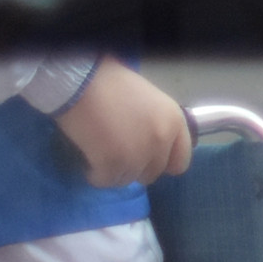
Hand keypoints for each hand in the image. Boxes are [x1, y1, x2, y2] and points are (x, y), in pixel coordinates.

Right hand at [53, 61, 193, 189]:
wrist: (83, 81)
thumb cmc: (112, 84)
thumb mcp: (149, 102)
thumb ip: (156, 125)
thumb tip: (149, 147)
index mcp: (175, 122)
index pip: (180, 162)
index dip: (162, 163)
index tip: (147, 160)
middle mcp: (162, 140)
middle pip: (152, 172)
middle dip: (135, 167)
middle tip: (118, 155)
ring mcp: (138, 154)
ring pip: (128, 179)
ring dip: (114, 171)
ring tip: (100, 156)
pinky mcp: (112, 162)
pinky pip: (105, 180)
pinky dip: (96, 175)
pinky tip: (89, 163)